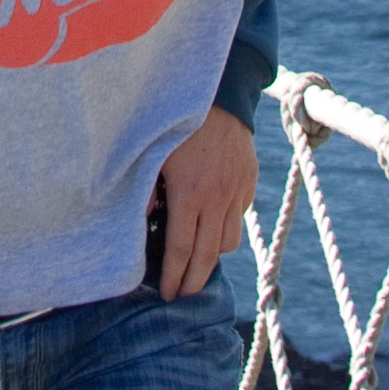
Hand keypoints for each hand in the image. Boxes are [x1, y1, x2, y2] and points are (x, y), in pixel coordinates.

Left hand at [147, 106, 255, 297]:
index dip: (174, 276)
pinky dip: (226, 228)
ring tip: (195, 260)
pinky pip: (239, 218)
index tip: (167, 294)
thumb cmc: (176, 123)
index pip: (182, 250)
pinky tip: (210, 226)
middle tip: (182, 294)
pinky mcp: (249, 182)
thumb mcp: (151, 154)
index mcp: (190, 194)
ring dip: (212, 255)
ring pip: (229, 242)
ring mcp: (236, 191)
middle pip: (207, 256)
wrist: (221, 94)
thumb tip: (139, 222)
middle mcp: (217, 198)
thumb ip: (144, 191)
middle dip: (194, 281)